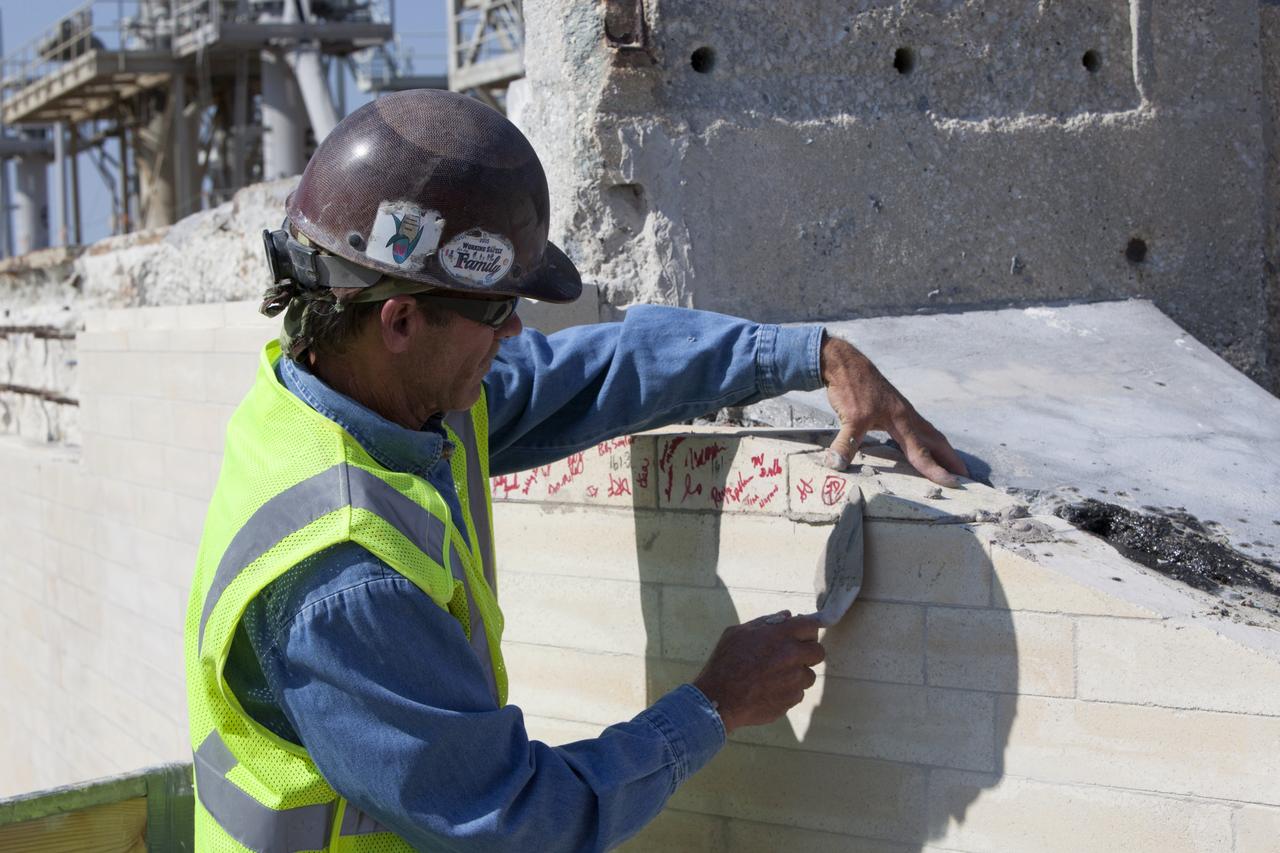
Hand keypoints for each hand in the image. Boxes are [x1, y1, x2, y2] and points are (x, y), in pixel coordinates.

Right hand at [692, 611, 825, 734]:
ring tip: (776, 677)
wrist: (719, 698)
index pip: (812, 626)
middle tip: (791, 657)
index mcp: (781, 634)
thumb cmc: (724, 661)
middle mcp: (793, 655)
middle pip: (818, 652)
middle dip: (807, 653)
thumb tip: (788, 616)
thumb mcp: (738, 633)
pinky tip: (770, 691)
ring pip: (809, 675)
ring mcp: (794, 679)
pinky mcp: (792, 699)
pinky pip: (798, 693)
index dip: (807, 631)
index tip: (802, 636)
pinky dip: (788, 692)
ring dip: (797, 675)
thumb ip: (765, 622)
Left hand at [819, 333, 968, 486]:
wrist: (846, 363)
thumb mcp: (849, 418)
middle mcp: (907, 416)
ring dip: (941, 450)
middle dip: (951, 459)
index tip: (952, 483)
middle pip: (936, 441)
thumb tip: (837, 465)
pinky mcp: (894, 409)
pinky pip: (917, 429)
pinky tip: (921, 446)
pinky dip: (925, 440)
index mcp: (901, 420)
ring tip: (951, 464)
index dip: (936, 469)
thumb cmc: (852, 388)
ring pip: (928, 433)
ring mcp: (902, 411)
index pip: (921, 451)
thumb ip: (846, 443)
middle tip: (965, 476)